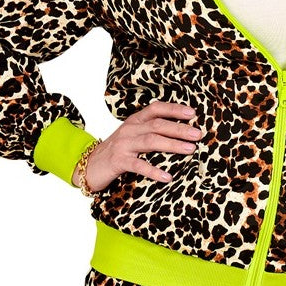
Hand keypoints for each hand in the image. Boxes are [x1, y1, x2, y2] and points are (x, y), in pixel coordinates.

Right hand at [72, 101, 203, 189]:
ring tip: (190, 149)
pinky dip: (154, 171)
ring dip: (173, 145)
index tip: (193, 113)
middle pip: (158, 125)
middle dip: (180, 128)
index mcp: (134, 121)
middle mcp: (129, 129)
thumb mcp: (132, 137)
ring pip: (151, 141)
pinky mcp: (118, 162)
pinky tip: (167, 177)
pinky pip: (139, 166)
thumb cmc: (116, 152)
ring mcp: (123, 145)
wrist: (88, 165)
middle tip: (198, 134)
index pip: (155, 109)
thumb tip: (180, 133)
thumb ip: (150, 132)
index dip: (174, 109)